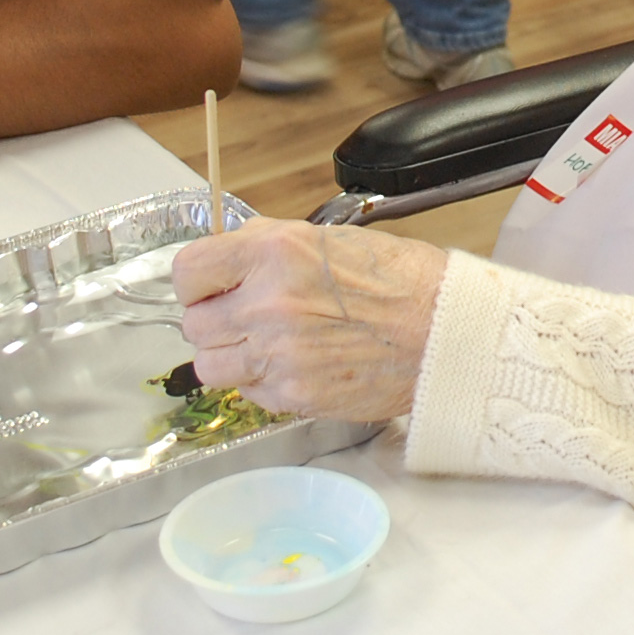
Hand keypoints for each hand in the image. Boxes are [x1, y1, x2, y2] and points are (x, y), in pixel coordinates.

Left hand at [174, 219, 446, 421]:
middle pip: (194, 324)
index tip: (209, 285)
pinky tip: (292, 363)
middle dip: (213, 318)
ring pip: (209, 366)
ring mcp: (278, 355)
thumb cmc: (402, 282)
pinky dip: (260, 380)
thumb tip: (230, 256)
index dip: (197, 280)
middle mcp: (268, 304)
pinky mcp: (293, 395)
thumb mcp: (330, 238)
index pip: (188, 272)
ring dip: (229, 354)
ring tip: (263, 343)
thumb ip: (269, 246)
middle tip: (242, 314)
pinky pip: (247, 392)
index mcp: (275, 253)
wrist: (445, 332)